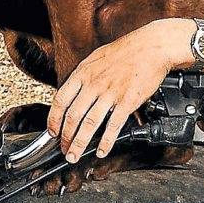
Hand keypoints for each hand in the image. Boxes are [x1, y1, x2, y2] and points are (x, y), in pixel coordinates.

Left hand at [47, 19, 192, 162]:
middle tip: (63, 149)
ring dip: (79, 144)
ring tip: (74, 155)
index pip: (60, 101)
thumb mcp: (96, 58)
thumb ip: (83, 76)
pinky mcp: (127, 101)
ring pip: (89, 124)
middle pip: (72, 116)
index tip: (52, 131)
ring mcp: (110, 93)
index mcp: (83, 73)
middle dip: (65, 138)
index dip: (53, 120)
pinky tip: (101, 151)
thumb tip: (73, 92)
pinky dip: (105, 142)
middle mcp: (94, 84)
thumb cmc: (126, 51)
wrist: (151, 47)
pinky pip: (113, 126)